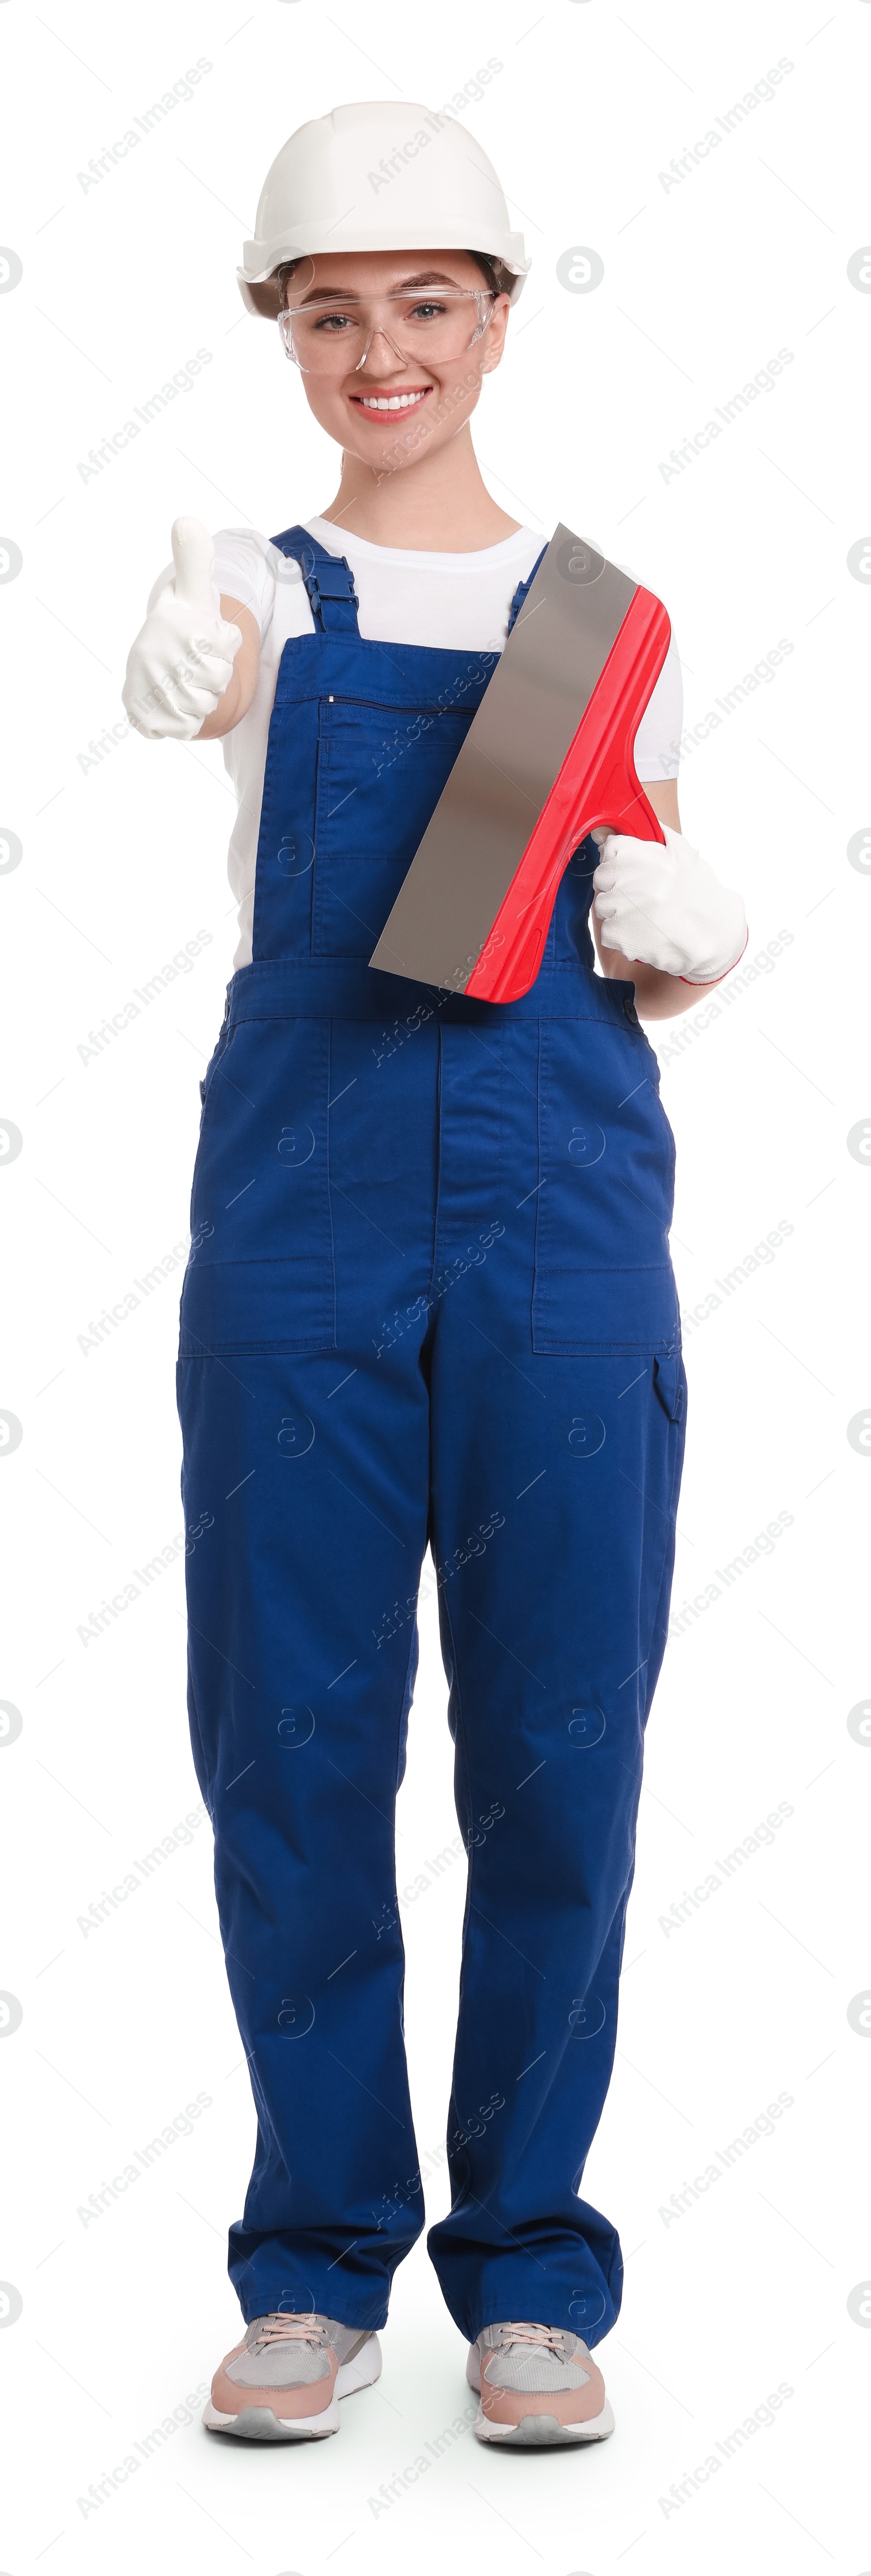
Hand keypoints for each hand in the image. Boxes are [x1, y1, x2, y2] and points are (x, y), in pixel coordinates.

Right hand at [122, 517, 241, 739]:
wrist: (156, 659)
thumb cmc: (184, 621)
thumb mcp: (195, 589)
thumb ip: (195, 558)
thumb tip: (186, 522)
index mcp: (168, 627)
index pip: (221, 655)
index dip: (223, 649)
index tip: (207, 637)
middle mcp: (151, 658)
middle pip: (214, 684)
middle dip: (216, 676)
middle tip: (200, 662)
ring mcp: (145, 689)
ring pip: (202, 708)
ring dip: (205, 699)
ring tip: (190, 681)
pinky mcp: (142, 717)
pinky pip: (186, 728)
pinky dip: (190, 721)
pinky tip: (180, 702)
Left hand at [592, 825, 746, 983]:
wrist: (716, 936)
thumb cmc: (702, 897)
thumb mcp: (686, 856)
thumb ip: (660, 836)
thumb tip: (632, 825)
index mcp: (646, 855)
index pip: (611, 849)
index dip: (620, 862)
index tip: (631, 872)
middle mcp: (632, 878)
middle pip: (602, 879)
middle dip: (617, 888)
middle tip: (642, 899)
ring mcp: (625, 907)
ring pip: (602, 907)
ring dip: (619, 913)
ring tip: (646, 919)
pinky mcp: (621, 935)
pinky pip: (607, 933)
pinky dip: (622, 937)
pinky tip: (644, 935)